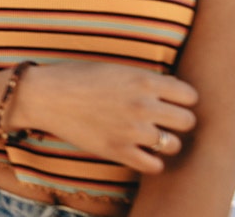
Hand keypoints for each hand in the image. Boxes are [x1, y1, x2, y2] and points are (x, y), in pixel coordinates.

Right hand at [13, 62, 198, 173]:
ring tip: (150, 137)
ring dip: (165, 142)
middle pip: (187, 121)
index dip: (182, 100)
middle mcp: (142, 105)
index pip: (190, 96)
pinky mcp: (118, 150)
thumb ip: (146, 80)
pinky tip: (139, 152)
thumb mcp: (116, 69)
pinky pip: (154, 166)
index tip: (170, 102)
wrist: (44, 95)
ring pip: (174, 145)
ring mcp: (131, 130)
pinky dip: (151, 161)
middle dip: (177, 121)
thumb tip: (173, 92)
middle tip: (162, 121)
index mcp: (144, 80)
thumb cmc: (77, 78)